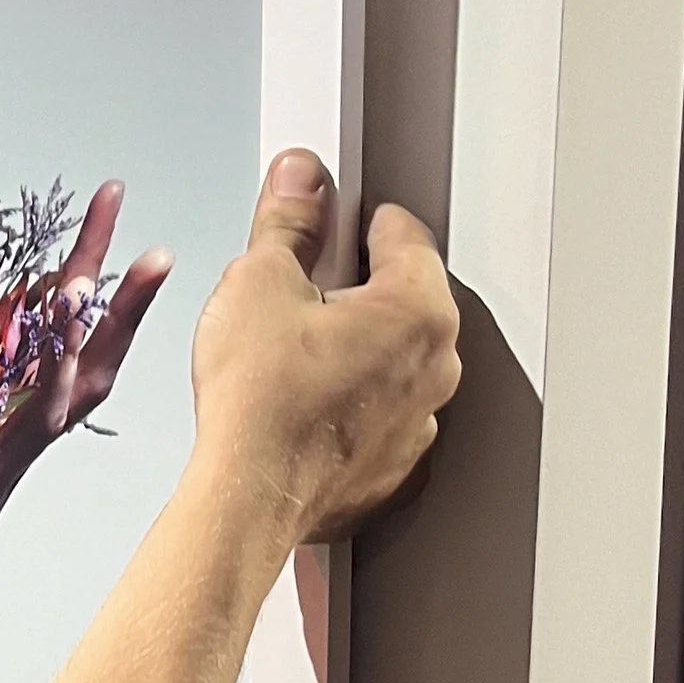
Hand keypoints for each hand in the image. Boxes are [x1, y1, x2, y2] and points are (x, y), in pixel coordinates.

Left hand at [0, 178, 171, 631]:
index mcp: (19, 429)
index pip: (85, 350)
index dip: (117, 294)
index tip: (137, 223)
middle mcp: (14, 453)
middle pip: (82, 376)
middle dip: (112, 315)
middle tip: (144, 257)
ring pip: (31, 417)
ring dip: (54, 358)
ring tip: (66, 299)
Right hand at [191, 151, 459, 543]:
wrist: (248, 499)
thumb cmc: (261, 407)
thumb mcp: (258, 282)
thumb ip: (288, 222)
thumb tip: (299, 183)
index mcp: (419, 309)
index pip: (402, 232)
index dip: (351, 220)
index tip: (323, 225)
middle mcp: (435, 368)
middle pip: (401, 298)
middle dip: (352, 291)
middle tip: (294, 300)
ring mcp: (418, 423)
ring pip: (390, 361)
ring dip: (352, 352)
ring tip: (290, 360)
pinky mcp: (393, 468)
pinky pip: (378, 417)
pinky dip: (348, 409)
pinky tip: (301, 406)